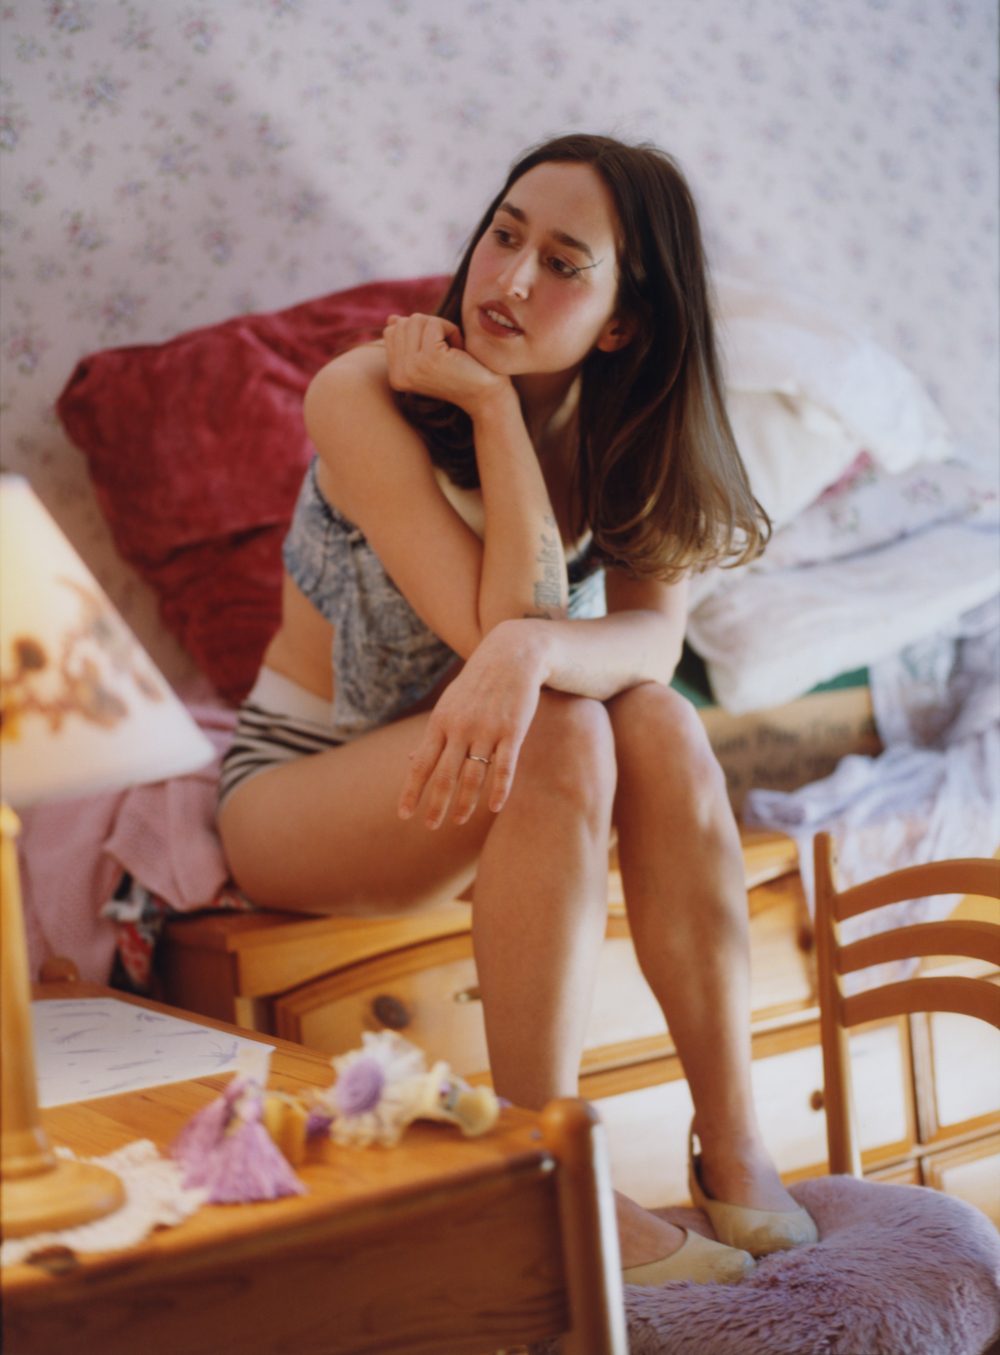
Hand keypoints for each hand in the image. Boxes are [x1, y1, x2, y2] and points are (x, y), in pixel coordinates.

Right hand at [382, 313, 510, 418]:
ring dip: (441, 328)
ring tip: (453, 352)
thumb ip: (410, 338)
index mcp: (396, 376)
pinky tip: (460, 350)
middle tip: (448, 351)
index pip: (392, 332)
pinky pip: (434, 324)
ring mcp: (412, 367)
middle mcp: (399, 374)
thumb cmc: (462, 373)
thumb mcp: (430, 355)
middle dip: (430, 328)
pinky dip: (452, 330)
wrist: (486, 396)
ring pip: (416, 320)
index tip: (438, 353)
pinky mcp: (430, 358)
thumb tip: (392, 318)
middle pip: (403, 323)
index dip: (419, 332)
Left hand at [398, 622, 545, 828]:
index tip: (403, 814)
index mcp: (441, 722)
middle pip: (445, 775)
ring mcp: (487, 730)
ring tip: (459, 821)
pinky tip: (495, 808)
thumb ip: (432, 735)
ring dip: (465, 803)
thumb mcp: (449, 705)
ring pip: (474, 776)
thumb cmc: (477, 685)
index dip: (412, 790)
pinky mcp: (512, 731)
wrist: (512, 656)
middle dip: (436, 804)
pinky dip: (499, 789)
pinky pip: (505, 767)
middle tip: (430, 826)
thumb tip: (409, 760)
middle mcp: (461, 728)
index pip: (422, 763)